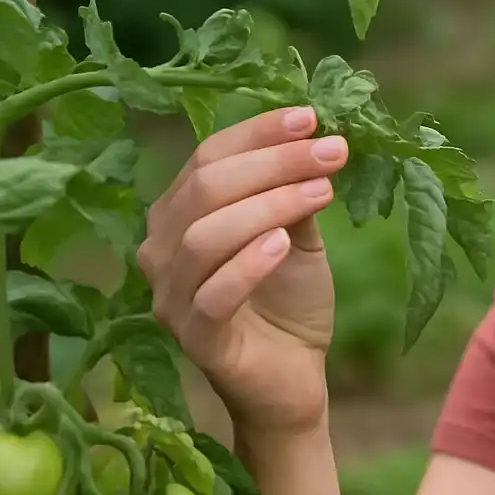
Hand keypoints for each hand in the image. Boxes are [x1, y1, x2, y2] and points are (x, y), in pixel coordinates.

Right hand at [137, 106, 346, 439]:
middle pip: (207, 187)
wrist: (293, 377)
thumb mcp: (298, 235)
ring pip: (205, 235)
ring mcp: (171, 296)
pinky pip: (212, 295)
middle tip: (332, 152)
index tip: (312, 117)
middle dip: (274, 162)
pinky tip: (283, 244)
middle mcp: (162, 248)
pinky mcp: (194, 338)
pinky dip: (247, 264)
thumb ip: (296, 193)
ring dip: (268, 205)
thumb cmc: (288, 301)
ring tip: (321, 191)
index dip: (259, 133)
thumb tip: (316, 139)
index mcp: (180, 213)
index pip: (208, 155)